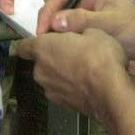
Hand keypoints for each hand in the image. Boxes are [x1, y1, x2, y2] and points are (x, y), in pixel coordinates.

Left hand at [10, 27, 129, 122]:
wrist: (111, 93)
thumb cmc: (100, 56)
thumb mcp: (93, 31)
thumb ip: (75, 30)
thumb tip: (70, 31)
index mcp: (42, 48)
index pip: (24, 45)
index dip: (34, 42)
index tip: (48, 40)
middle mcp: (39, 70)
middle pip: (40, 62)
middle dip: (52, 57)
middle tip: (73, 51)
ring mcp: (49, 90)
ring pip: (51, 77)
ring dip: (61, 73)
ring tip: (83, 69)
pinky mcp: (61, 104)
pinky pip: (61, 90)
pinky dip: (70, 86)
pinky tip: (86, 83)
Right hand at [34, 0, 134, 71]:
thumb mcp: (110, 23)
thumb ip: (82, 21)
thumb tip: (55, 22)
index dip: (48, 12)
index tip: (41, 31)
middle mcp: (88, 2)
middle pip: (59, 10)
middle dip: (49, 25)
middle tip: (41, 44)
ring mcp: (89, 19)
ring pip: (63, 26)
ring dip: (55, 37)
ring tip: (47, 51)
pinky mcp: (90, 35)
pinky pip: (71, 38)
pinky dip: (64, 45)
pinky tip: (59, 56)